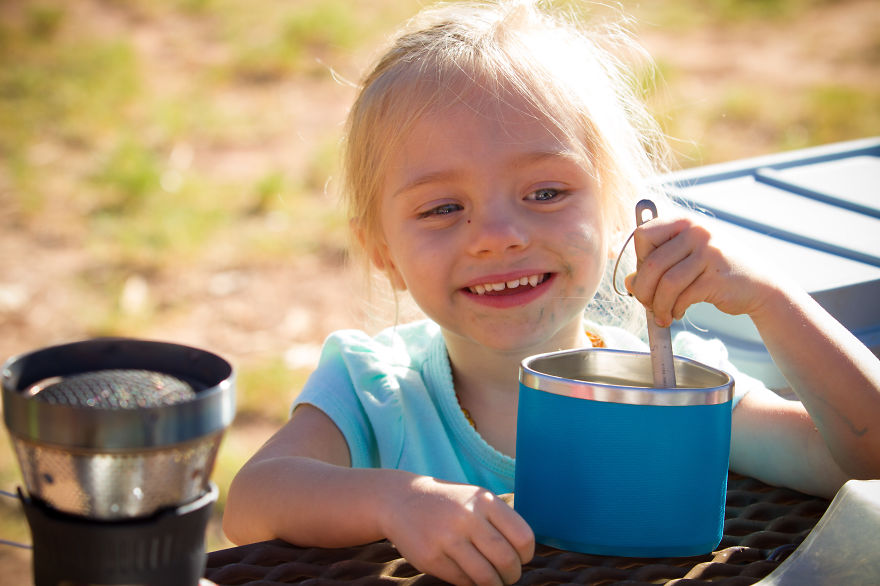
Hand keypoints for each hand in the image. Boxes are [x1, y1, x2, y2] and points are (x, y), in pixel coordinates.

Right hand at [380, 476, 533, 585]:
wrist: (402, 500)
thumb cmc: (449, 504)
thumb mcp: (476, 498)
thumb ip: (500, 521)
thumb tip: (524, 555)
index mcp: (484, 500)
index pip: (523, 538)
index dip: (526, 556)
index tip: (519, 558)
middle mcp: (467, 517)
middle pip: (507, 561)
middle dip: (512, 575)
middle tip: (507, 576)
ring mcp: (447, 538)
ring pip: (486, 577)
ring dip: (494, 585)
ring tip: (491, 581)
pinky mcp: (431, 558)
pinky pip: (464, 582)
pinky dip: (472, 585)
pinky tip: (469, 576)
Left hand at [624, 216, 774, 325]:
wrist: (760, 285)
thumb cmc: (716, 271)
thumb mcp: (687, 259)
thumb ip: (658, 266)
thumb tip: (630, 283)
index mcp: (685, 222)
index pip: (643, 234)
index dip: (638, 259)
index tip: (646, 275)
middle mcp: (697, 232)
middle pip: (651, 263)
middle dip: (644, 290)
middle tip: (646, 303)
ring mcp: (709, 253)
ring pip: (666, 283)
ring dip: (658, 305)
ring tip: (662, 314)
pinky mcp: (716, 277)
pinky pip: (683, 297)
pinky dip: (675, 309)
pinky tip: (678, 312)